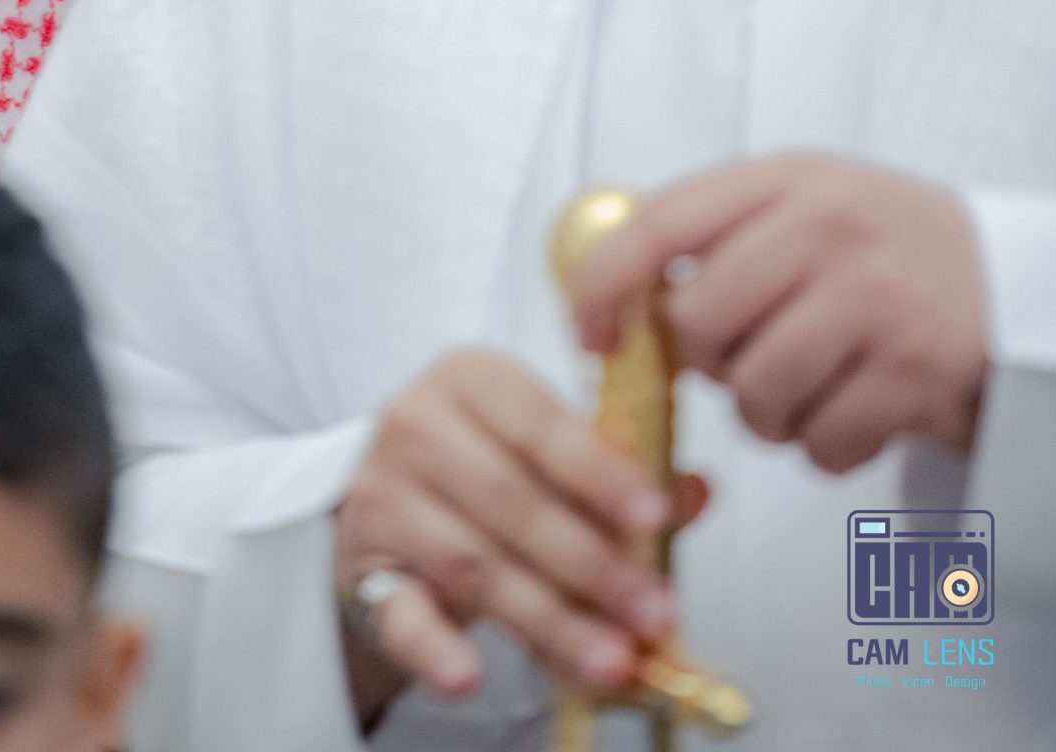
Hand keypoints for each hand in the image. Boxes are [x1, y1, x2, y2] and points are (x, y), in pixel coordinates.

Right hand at [335, 348, 704, 721]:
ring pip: (474, 564)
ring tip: (611, 660)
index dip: (599, 473)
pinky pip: (399, 612)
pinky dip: (433, 648)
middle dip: (591, 563)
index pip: (540, 424)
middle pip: (511, 501)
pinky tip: (468, 676)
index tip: (655, 518)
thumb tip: (693, 492)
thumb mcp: (541, 450)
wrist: (381, 500)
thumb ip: (614, 470)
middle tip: (652, 613)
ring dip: (549, 618)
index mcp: (471, 378)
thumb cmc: (480, 464)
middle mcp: (417, 423)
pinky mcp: (362, 569)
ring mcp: (383, 496)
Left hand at [569, 154, 988, 472]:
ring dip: (765, 413)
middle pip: (698, 323)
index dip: (603, 284)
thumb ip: (716, 236)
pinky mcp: (913, 375)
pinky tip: (853, 408)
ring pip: (753, 393)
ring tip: (804, 384)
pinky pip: (819, 443)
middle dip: (706, 362)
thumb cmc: (886, 250)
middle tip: (743, 356)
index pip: (660, 223)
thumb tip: (613, 296)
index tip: (588, 332)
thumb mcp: (804, 205)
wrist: (1016, 284)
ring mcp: (874, 301)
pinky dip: (824, 445)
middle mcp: (827, 229)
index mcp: (786, 180)